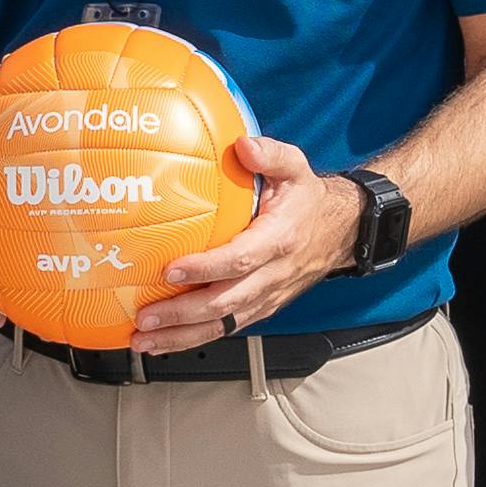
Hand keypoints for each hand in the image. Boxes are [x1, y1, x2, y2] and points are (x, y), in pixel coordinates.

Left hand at [131, 134, 357, 355]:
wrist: (341, 232)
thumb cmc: (308, 200)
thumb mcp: (296, 168)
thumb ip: (271, 154)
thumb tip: (243, 145)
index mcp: (278, 240)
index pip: (238, 260)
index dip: (204, 269)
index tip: (170, 270)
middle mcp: (272, 275)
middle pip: (224, 302)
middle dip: (182, 313)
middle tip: (145, 316)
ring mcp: (266, 297)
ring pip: (222, 324)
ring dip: (181, 336)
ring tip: (144, 339)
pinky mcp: (260, 308)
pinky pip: (226, 328)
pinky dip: (193, 338)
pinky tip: (163, 341)